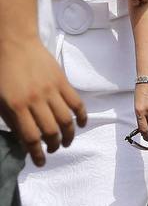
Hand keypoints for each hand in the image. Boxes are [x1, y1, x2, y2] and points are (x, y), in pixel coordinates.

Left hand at [0, 40, 85, 166]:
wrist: (13, 44)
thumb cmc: (2, 72)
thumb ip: (11, 120)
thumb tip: (25, 140)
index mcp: (16, 106)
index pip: (31, 138)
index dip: (37, 154)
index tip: (40, 162)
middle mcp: (35, 101)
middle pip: (51, 132)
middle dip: (53, 146)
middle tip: (53, 149)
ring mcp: (51, 91)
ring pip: (66, 121)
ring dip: (68, 135)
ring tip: (66, 141)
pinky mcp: (63, 82)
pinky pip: (76, 104)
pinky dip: (81, 117)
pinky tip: (80, 124)